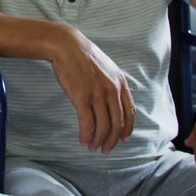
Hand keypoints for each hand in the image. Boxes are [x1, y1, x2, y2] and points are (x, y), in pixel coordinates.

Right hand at [49, 28, 135, 153]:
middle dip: (112, 140)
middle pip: (116, 123)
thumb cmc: (83, 57)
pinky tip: (83, 140)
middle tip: (106, 149)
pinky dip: (86, 134)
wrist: (66, 46)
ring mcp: (97, 95)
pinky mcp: (82, 98)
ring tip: (92, 147)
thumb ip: (112, 85)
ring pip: (103, 126)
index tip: (122, 138)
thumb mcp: (106, 68)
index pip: (129, 113)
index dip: (127, 129)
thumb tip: (112, 101)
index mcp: (121, 84)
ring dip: (98, 140)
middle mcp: (112, 91)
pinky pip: (87, 122)